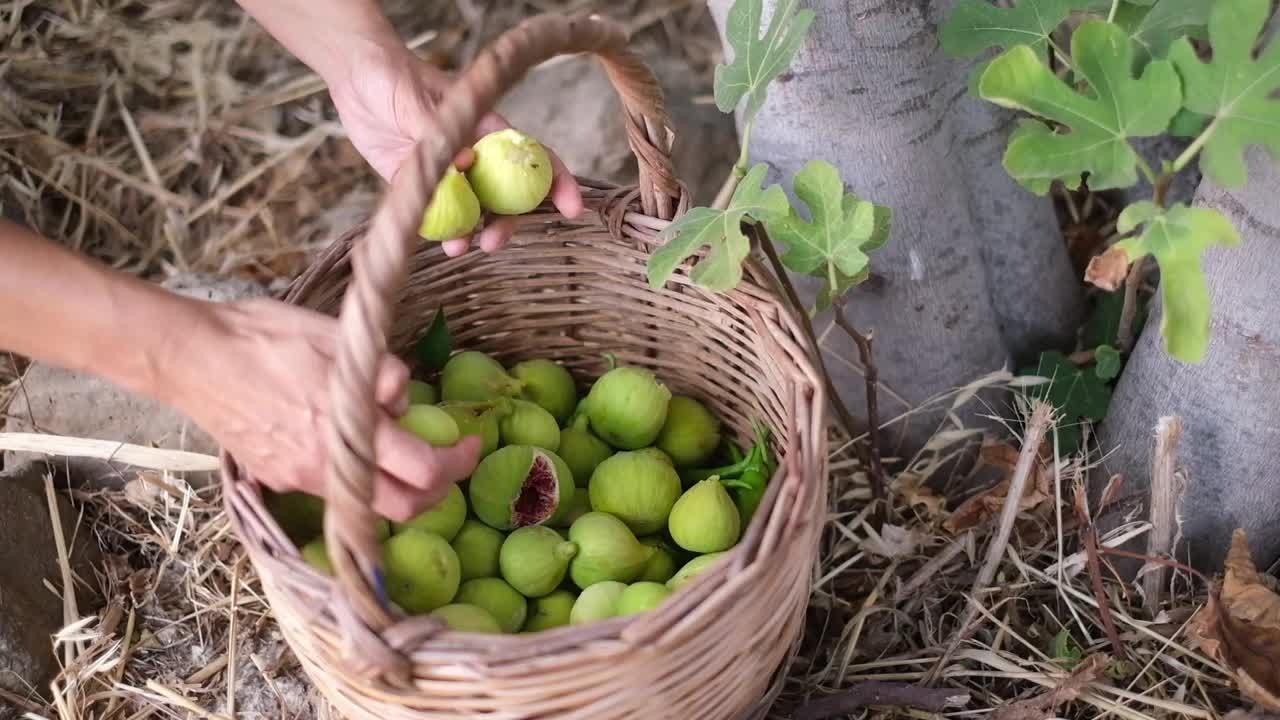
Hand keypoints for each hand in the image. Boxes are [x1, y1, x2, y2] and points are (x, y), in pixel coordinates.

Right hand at [177, 297, 481, 521]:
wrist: (190, 354)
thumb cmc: (263, 335)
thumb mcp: (334, 338)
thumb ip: (379, 370)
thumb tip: (405, 397)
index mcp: (344, 428)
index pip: (422, 472)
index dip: (458, 462)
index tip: (471, 441)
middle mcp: (324, 466)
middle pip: (404, 509)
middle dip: (438, 489)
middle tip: (449, 458)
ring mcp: (298, 478)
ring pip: (367, 501)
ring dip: (397, 483)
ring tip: (400, 445)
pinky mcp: (278, 478)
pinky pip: (332, 487)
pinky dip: (356, 471)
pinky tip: (352, 439)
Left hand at [329, 46, 583, 256]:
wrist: (355, 77)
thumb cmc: (394, 76)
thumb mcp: (417, 100)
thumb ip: (440, 133)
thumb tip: (466, 163)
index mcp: (487, 129)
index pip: (533, 156)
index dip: (557, 182)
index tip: (571, 209)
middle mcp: (473, 155)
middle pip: (505, 195)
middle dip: (508, 222)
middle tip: (494, 242)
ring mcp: (447, 173)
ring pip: (473, 211)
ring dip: (473, 232)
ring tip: (459, 247)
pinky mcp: (417, 185)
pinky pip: (436, 214)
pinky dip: (440, 231)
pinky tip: (437, 241)